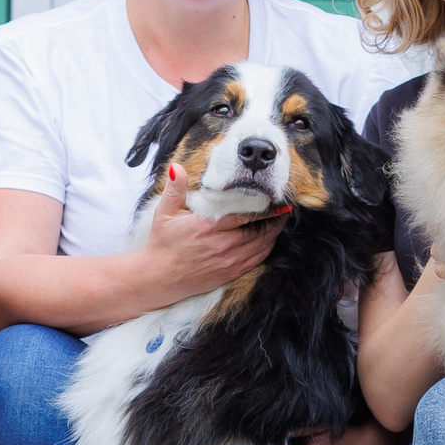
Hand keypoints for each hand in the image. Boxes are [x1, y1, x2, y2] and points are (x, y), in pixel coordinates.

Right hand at [141, 163, 281, 303]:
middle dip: (275, 221)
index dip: (265, 210)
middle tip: (285, 210)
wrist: (158, 277)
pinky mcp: (229, 274)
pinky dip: (266, 250)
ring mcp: (228, 262)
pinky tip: (269, 242)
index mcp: (209, 227)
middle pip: (259, 232)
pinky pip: (255, 262)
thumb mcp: (165, 212)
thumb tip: (176, 167)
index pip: (245, 216)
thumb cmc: (162, 243)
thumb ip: (174, 189)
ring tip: (281, 223)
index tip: (278, 202)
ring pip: (260, 247)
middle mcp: (222, 245)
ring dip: (273, 235)